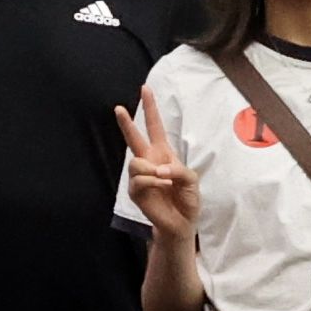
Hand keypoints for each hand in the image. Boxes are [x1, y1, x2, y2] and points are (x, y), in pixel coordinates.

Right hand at [116, 91, 199, 245]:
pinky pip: (139, 179)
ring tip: (163, 181)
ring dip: (150, 170)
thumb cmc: (187, 198)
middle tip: (118, 108)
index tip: (145, 89)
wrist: (181, 221)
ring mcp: (140, 175)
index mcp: (163, 153)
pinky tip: (160, 190)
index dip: (150, 108)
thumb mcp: (191, 179)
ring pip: (135, 161)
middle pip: (134, 137)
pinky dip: (152, 183)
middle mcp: (149, 161)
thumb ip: (178, 170)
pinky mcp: (135, 190)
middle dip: (126, 123)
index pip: (155, 127)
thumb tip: (157, 170)